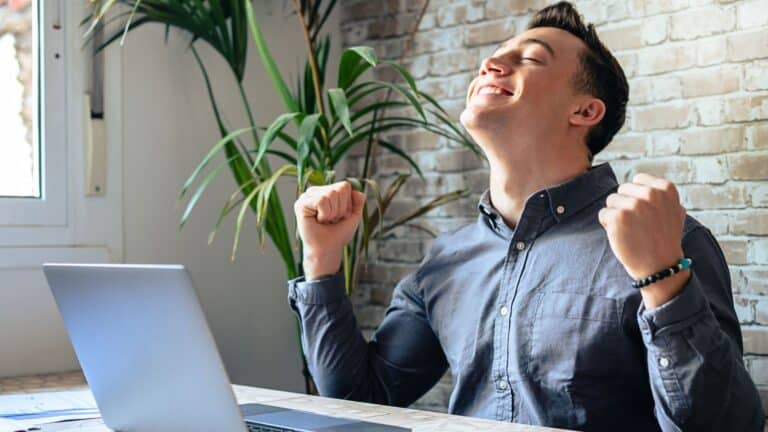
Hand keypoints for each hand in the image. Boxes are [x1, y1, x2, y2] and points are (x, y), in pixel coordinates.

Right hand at [294, 181, 365, 279]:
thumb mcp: (353, 216)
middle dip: (340, 209)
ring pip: (331, 194)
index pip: (344, 186)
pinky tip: (318, 220)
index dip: (347, 204)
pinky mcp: (301, 204)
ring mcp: (307, 196)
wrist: (328, 249)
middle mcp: (315, 191)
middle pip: (339, 189)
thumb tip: (358, 192)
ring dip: (333, 213)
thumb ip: (358, 202)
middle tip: (331, 220)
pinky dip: (325, 214)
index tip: (339, 217)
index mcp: (326, 191)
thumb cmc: (338, 234)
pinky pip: (322, 200)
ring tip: (325, 221)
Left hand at [598, 173, 688, 307]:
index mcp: (665, 189)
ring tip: (631, 230)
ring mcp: (634, 205)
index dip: (637, 197)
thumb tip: (640, 180)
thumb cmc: (664, 239)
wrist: (660, 266)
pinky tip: (622, 236)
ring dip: (616, 215)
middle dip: (625, 205)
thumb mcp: (674, 210)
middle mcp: (651, 194)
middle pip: (622, 190)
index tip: (646, 214)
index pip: (637, 180)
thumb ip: (660, 194)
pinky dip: (608, 226)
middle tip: (638, 225)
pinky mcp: (618, 217)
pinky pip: (603, 214)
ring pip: (611, 201)